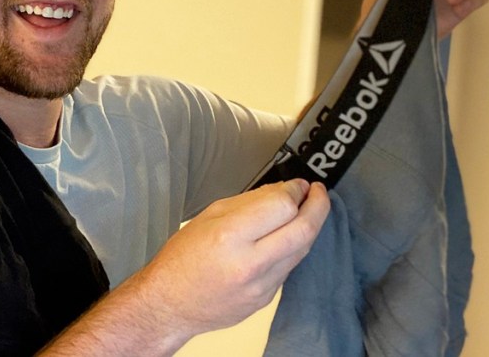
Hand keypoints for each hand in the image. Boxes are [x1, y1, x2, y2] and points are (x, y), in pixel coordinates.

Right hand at [39, 181, 329, 355]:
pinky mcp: (267, 298)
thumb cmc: (182, 259)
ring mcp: (261, 285)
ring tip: (308, 210)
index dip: (295, 191)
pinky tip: (286, 236)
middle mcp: (249, 263)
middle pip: (303, 230)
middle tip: (319, 193)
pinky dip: (294, 247)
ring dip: (310, 226)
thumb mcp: (209, 217)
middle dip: (318, 207)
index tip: (298, 184)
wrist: (169, 305)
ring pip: (302, 250)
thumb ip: (249, 203)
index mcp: (229, 236)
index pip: (282, 207)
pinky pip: (290, 266)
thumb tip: (284, 191)